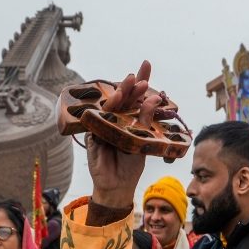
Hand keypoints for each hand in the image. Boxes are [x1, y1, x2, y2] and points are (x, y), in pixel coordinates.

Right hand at [88, 61, 159, 208]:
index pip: (136, 97)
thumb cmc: (131, 164)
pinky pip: (101, 117)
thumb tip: (154, 98)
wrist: (118, 185)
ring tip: (132, 82)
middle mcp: (117, 119)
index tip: (147, 63)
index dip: (141, 80)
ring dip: (123, 92)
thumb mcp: (144, 140)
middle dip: (131, 84)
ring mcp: (105, 124)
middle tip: (139, 74)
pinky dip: (110, 107)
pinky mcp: (94, 132)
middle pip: (124, 97)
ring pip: (113, 105)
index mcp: (130, 119)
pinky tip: (117, 98)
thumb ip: (146, 119)